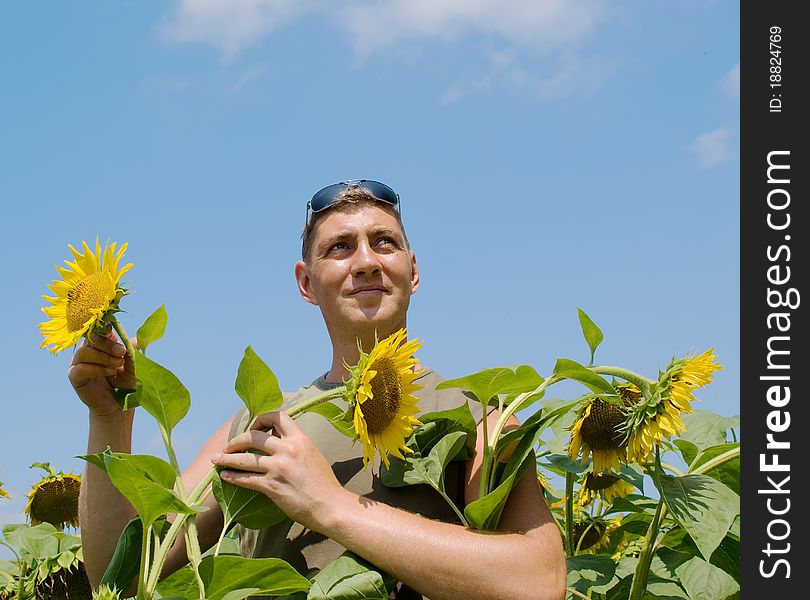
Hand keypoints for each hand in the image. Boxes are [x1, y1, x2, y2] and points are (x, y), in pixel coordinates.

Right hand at [68, 326, 135, 416]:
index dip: (104, 329)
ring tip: (117, 366)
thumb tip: (138, 339)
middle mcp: (88, 351)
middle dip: (107, 344)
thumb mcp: (134, 365)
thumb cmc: (127, 382)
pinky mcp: (74, 377)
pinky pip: (79, 368)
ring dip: (103, 357)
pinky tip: (109, 372)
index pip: (98, 330)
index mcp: (102, 344)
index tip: (112, 330)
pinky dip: (96, 368)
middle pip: (90, 338)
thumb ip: (133, 351)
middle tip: (122, 352)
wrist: (121, 404)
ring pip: (84, 352)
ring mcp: (79, 363)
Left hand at [212, 411, 346, 530]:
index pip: (277, 417)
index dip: (261, 419)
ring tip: (217, 459)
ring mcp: (278, 467)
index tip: (254, 428)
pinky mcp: (271, 486)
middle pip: (254, 436)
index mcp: (299, 439)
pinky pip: (246, 479)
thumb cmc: (324, 483)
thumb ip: (296, 446)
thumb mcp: (313, 454)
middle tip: (228, 446)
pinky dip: (233, 477)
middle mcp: (287, 449)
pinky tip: (225, 476)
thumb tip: (280, 443)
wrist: (330, 505)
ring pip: (244, 458)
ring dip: (227, 458)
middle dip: (236, 440)